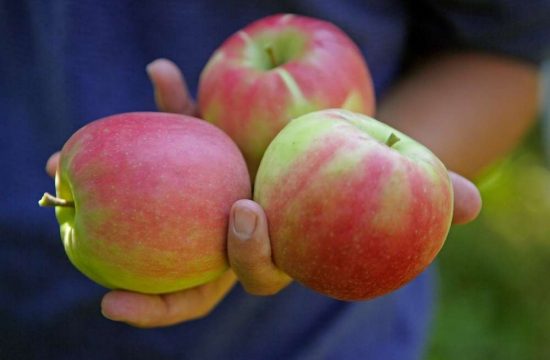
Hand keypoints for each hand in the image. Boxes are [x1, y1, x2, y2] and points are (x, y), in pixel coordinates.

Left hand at [45, 59, 480, 327]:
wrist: (339, 148)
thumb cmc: (369, 169)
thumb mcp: (398, 176)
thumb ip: (429, 192)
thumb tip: (471, 208)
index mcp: (276, 247)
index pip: (252, 272)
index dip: (246, 255)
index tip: (243, 214)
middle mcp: (231, 236)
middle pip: (185, 279)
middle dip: (152, 295)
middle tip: (111, 289)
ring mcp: (206, 204)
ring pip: (155, 217)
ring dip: (111, 190)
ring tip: (63, 165)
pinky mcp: (198, 166)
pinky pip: (172, 145)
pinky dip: (163, 111)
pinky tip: (163, 72)